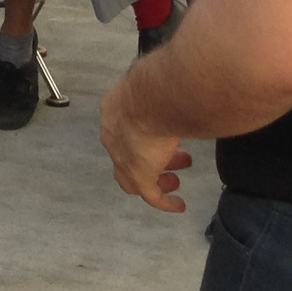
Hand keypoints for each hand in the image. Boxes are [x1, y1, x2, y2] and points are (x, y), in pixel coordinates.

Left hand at [99, 80, 194, 213]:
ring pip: (136, 177)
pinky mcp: (138, 177)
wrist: (150, 100)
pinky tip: (178, 205)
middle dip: (151, 158)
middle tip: (176, 158)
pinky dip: (164, 202)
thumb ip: (159, 91)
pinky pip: (151, 196)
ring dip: (158, 178)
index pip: (123, 131)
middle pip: (129, 155)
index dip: (141, 137)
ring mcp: (123, 159)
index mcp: (113, 113)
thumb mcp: (151, 85)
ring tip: (177, 179)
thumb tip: (176, 86)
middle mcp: (113, 138)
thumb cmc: (155, 86)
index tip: (159, 139)